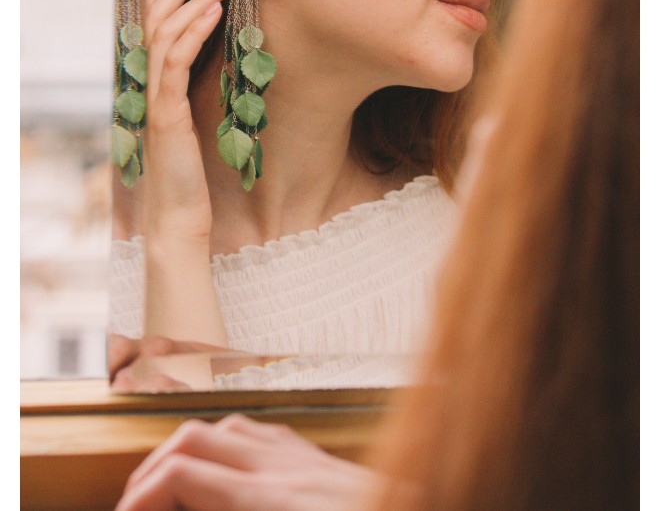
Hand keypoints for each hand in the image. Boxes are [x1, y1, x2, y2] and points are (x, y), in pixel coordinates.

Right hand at [115, 414, 378, 510]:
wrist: (443, 508)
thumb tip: (185, 505)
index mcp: (271, 500)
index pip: (181, 472)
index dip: (139, 497)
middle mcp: (285, 469)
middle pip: (195, 439)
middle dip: (152, 470)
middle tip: (135, 508)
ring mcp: (307, 460)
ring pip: (229, 427)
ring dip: (190, 452)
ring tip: (171, 490)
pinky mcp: (324, 464)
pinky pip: (265, 434)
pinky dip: (231, 448)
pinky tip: (231, 475)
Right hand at [144, 0, 230, 242]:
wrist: (178, 216)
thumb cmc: (189, 172)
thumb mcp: (194, 122)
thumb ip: (194, 89)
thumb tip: (214, 59)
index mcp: (155, 82)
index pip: (157, 22)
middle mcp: (149, 83)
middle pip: (156, 18)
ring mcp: (154, 97)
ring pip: (165, 35)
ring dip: (192, 1)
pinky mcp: (166, 114)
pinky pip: (174, 65)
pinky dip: (193, 34)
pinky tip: (212, 14)